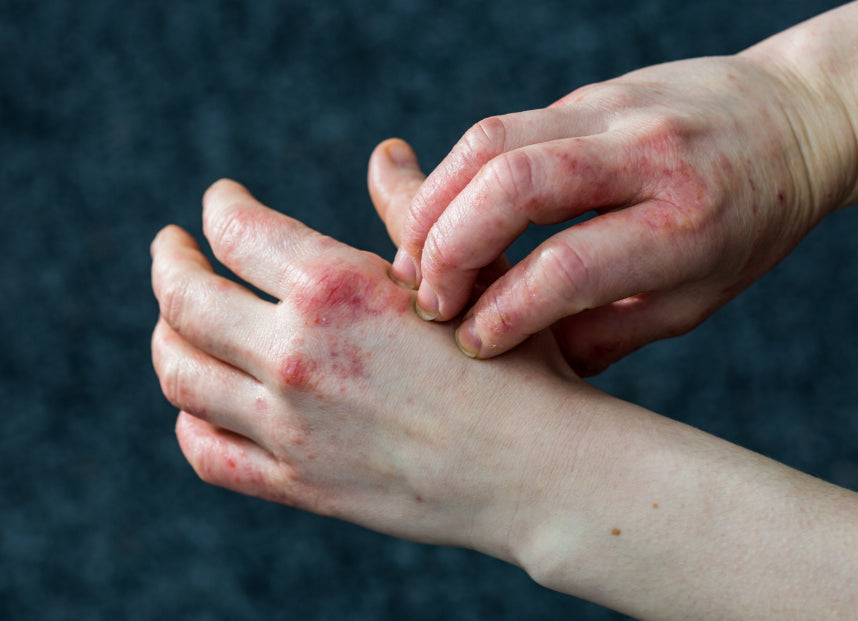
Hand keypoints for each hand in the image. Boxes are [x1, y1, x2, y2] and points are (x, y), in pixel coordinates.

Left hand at [150, 177, 585, 562]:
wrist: (538, 470)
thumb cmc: (520, 363)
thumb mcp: (469, 274)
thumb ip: (410, 212)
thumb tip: (385, 152)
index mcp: (335, 289)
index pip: (235, 230)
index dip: (216, 207)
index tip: (216, 201)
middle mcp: (295, 355)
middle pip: (184, 298)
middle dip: (169, 262)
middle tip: (170, 248)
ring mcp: (289, 426)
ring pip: (181, 373)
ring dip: (166, 335)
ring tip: (175, 319)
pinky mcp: (298, 484)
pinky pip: (207, 452)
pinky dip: (189, 419)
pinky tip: (199, 403)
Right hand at [389, 55, 857, 373]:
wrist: (797, 118)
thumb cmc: (752, 224)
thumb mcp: (700, 297)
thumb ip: (611, 331)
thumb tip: (528, 369)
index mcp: (687, 225)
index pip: (569, 266)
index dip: (504, 312)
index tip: (473, 344)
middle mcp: (649, 156)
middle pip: (515, 184)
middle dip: (449, 248)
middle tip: (427, 300)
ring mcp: (616, 109)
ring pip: (493, 140)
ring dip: (435, 202)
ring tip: (415, 258)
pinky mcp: (591, 92)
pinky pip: (506, 126)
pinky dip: (459, 173)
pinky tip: (447, 215)